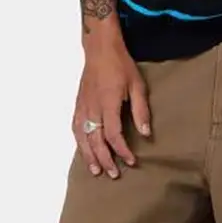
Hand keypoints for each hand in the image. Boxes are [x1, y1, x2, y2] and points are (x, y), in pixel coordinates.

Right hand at [73, 39, 150, 178]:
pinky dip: (79, 142)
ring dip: (89, 155)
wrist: (100, 49)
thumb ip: (141, 111)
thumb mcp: (138, 86)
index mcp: (108, 103)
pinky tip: (83, 150)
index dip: (122, 150)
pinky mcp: (78, 104)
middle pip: (96, 140)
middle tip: (114, 174)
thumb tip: (145, 134)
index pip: (113, 134)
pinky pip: (76, 128)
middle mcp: (92, 108)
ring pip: (83, 137)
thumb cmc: (121, 65)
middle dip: (105, 159)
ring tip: (96, 170)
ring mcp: (83, 106)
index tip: (131, 161)